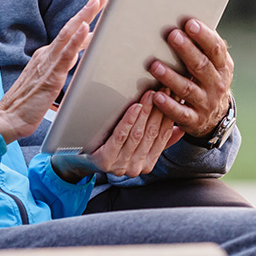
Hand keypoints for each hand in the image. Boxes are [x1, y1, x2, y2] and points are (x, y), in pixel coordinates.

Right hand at [0, 0, 105, 143]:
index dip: (83, 18)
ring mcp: (47, 64)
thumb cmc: (27, 105)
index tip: (97, 4)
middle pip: (69, 28)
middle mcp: (46, 56)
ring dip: (84, 17)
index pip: (68, 34)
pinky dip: (75, 40)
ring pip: (68, 35)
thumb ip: (61, 70)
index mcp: (46, 57)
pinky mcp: (50, 77)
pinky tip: (85, 28)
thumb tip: (77, 60)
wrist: (7, 120)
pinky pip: (65, 55)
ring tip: (96, 2)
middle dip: (87, 10)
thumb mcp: (48, 82)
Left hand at [51, 91, 178, 182]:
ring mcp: (121, 165)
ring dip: (146, 111)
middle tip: (164, 88)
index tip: (174, 96)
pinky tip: (134, 106)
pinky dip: (129, 120)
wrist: (76, 158)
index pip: (163, 135)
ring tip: (151, 93)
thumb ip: (157, 140)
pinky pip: (121, 136)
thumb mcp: (135, 145)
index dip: (170, 114)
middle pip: (152, 132)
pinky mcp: (106, 160)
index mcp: (147, 163)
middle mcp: (137, 167)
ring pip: (139, 133)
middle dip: (159, 108)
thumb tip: (179, 127)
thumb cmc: (108, 146)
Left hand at [149, 19, 233, 137]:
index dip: (204, 36)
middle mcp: (217, 85)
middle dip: (186, 50)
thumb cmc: (207, 79)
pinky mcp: (194, 120)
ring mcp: (206, 103)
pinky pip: (180, 113)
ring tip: (154, 65)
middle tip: (171, 35)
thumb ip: (203, 46)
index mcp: (223, 67)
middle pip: (201, 66)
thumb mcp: (214, 64)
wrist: (215, 116)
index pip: (216, 49)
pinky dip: (167, 105)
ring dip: (170, 77)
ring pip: (187, 89)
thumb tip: (186, 16)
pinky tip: (155, 95)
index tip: (190, 23)